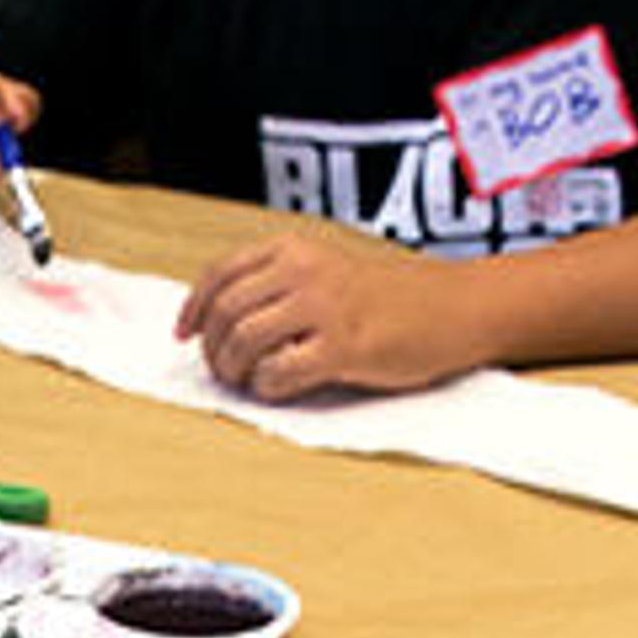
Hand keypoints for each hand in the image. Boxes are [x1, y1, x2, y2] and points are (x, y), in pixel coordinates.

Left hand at [176, 231, 483, 399]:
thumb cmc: (388, 297)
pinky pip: (280, 372)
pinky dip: (267, 386)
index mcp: (293, 249)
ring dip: (234, 370)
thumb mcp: (326, 270)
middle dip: (212, 348)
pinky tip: (277, 387)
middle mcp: (303, 271)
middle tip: (221, 370)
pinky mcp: (342, 348)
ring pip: (245, 341)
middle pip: (227, 312)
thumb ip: (279, 285)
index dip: (193, 309)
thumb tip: (220, 321)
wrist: (452, 307)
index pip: (221, 275)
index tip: (185, 334)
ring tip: (246, 381)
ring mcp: (323, 308)